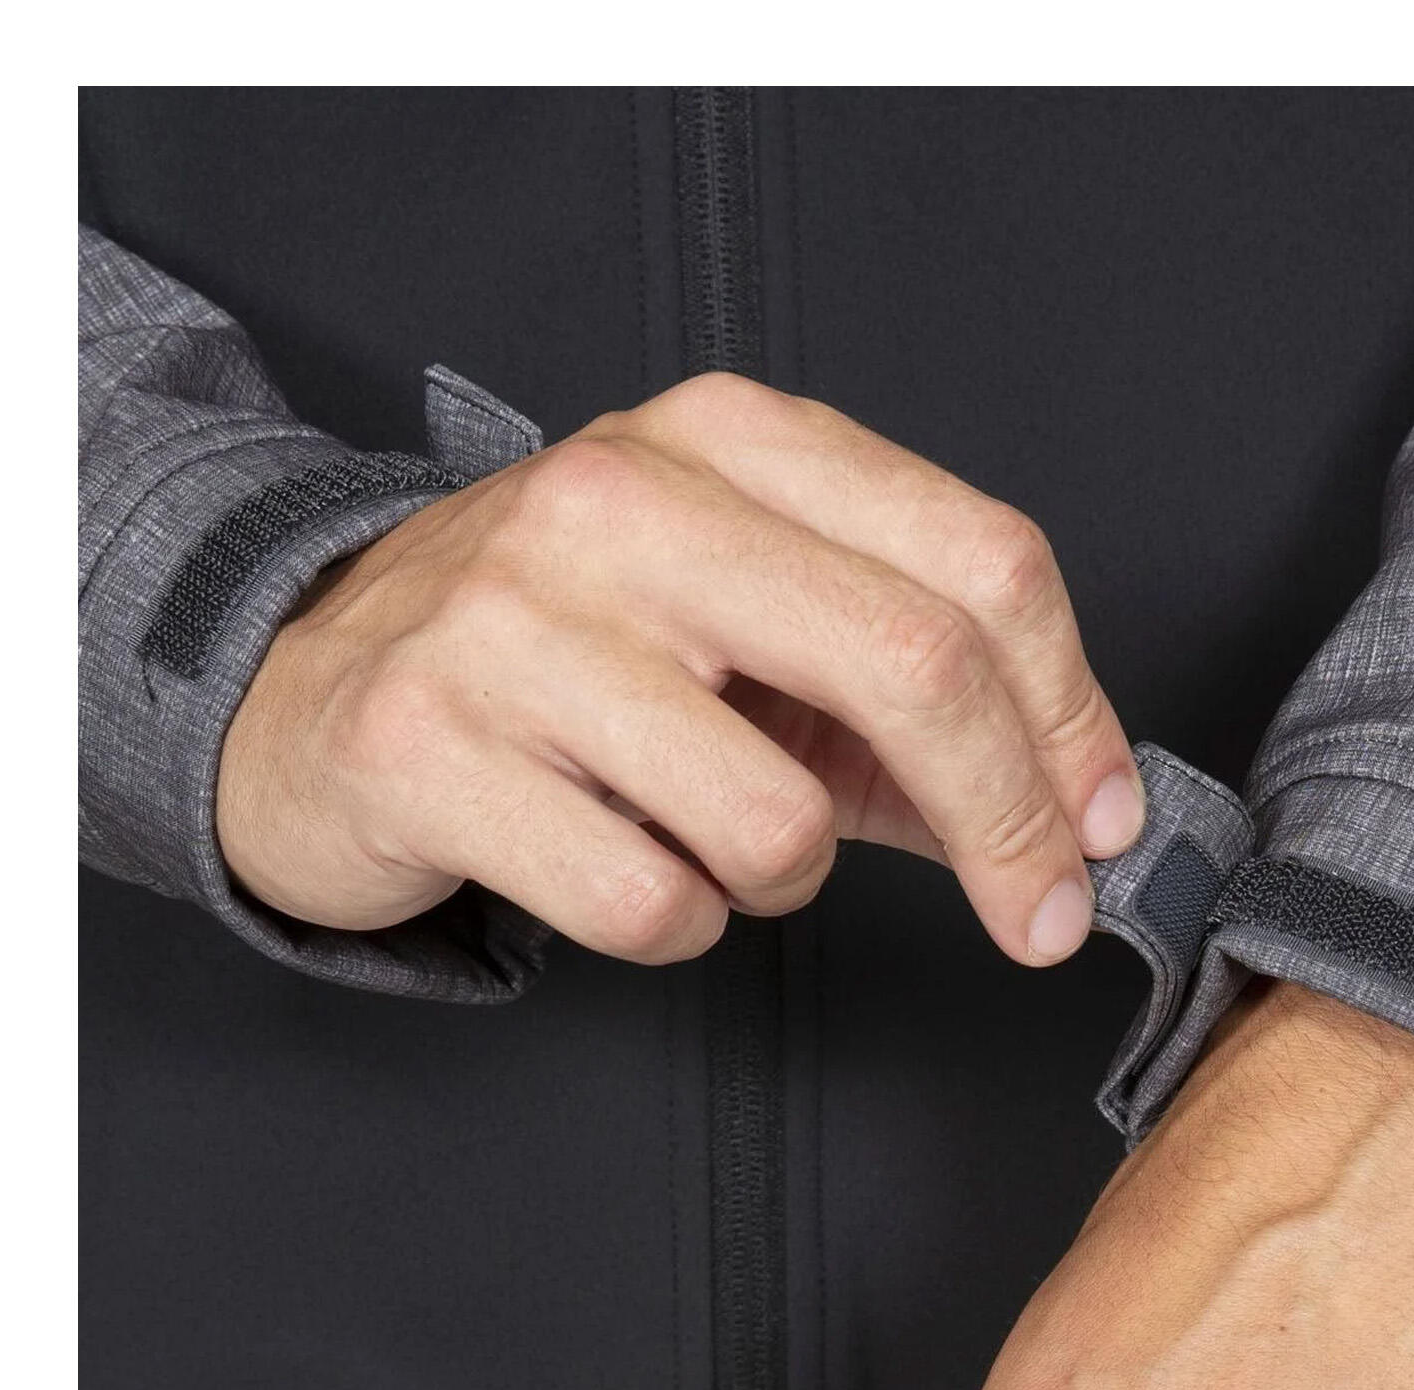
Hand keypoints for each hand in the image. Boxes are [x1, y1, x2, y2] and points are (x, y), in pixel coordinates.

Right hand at [217, 373, 1142, 964]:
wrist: (314, 679)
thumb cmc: (562, 654)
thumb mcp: (742, 623)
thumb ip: (901, 699)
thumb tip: (1065, 809)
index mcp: (727, 442)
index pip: (978, 563)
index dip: (1072, 714)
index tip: (1099, 822)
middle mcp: (623, 502)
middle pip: (917, 666)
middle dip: (1011, 824)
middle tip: (1037, 915)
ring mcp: (515, 619)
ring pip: (780, 822)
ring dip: (781, 876)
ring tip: (702, 833)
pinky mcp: (431, 744)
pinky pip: (654, 905)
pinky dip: (672, 922)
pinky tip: (617, 860)